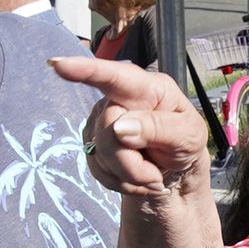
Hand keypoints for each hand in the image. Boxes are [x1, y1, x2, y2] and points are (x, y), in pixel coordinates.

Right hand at [52, 55, 210, 197]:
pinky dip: (122, 182)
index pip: (114, 76)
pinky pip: (98, 171)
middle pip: (109, 133)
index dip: (86, 70)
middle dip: (133, 163)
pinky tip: (137, 176)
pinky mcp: (92, 144)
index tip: (59, 65)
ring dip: (131, 176)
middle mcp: (118, 100)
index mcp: (146, 88)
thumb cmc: (185, 141)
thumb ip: (160, 129)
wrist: (175, 169)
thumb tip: (119, 128)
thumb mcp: (189, 135)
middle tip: (157, 173)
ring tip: (151, 172)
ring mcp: (101, 122)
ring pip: (102, 155)